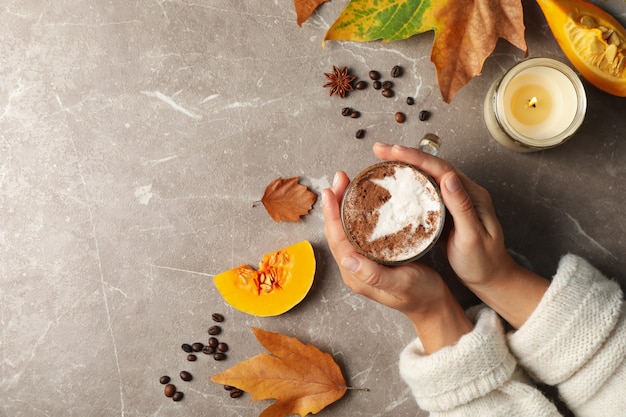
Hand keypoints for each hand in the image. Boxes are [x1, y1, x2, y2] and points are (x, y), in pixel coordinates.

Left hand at [322, 170, 471, 352]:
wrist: (434, 305)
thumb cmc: (420, 296)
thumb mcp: (400, 284)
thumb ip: (373, 275)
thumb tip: (346, 259)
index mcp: (356, 274)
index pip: (336, 239)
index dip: (331, 214)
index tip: (330, 191)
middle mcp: (355, 267)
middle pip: (337, 231)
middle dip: (335, 203)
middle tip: (341, 178)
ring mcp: (363, 261)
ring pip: (346, 229)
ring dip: (344, 206)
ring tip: (348, 184)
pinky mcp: (373, 256)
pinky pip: (358, 231)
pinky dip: (357, 213)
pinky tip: (363, 201)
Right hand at [372, 142, 514, 287]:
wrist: (491, 278)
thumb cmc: (483, 262)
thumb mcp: (473, 237)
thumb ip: (462, 207)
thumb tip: (449, 178)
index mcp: (472, 195)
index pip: (441, 169)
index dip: (416, 157)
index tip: (394, 151)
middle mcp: (463, 192)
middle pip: (432, 166)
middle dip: (405, 155)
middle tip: (379, 150)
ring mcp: (453, 200)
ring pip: (426, 176)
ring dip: (405, 166)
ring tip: (382, 161)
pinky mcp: (445, 211)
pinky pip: (424, 191)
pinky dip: (408, 183)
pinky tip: (394, 184)